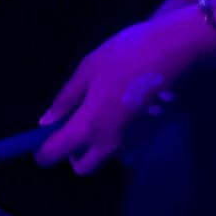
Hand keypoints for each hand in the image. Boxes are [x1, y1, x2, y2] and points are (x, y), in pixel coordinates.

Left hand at [37, 10, 214, 174]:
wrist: (175, 48)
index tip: (40, 140)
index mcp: (88, 125)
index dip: (42, 151)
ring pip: (107, 155)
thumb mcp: (88, 69)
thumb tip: (47, 120)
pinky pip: (127, 142)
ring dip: (98, 144)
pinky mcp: (149, 129)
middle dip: (73, 155)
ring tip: (100, 114)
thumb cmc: (126, 54)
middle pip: (84, 168)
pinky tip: (123, 108)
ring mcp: (131, 136)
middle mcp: (109, 139)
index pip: (55, 153)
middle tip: (73, 129)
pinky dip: (120, 134)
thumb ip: (66, 97)